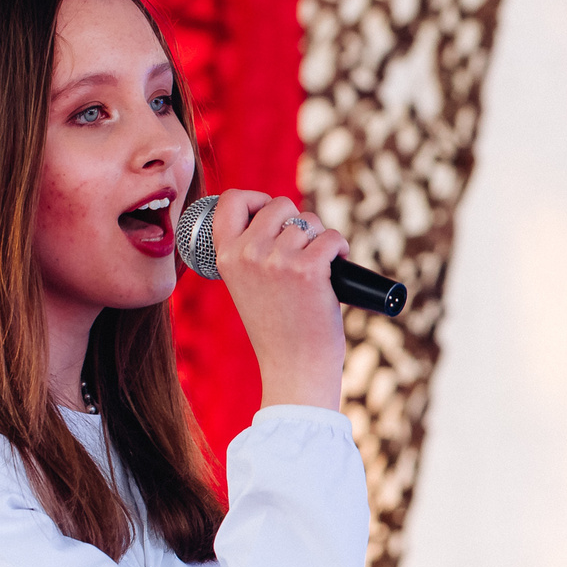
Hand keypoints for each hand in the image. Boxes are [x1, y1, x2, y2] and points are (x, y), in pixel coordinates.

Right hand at [203, 189, 350, 411]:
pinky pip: (333, 238)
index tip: (270, 213)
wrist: (293, 369)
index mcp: (226, 257)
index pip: (230, 200)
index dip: (256, 198)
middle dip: (298, 222)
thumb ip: (253, 251)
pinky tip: (336, 267)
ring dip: (321, 240)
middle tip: (303, 252)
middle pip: (280, 205)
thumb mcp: (248, 285)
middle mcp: (247, 253)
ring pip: (310, 221)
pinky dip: (341, 249)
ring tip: (319, 269)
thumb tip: (283, 216)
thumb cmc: (277, 329)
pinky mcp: (309, 269)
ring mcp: (277, 259)